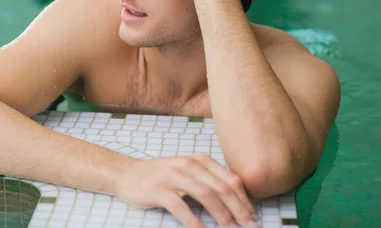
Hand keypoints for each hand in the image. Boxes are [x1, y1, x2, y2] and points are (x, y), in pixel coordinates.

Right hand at [115, 153, 257, 227]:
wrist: (127, 174)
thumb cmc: (161, 176)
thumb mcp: (188, 172)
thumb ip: (209, 181)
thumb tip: (237, 202)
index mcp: (200, 160)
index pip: (231, 179)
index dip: (245, 200)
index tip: (253, 217)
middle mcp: (189, 164)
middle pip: (222, 187)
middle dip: (239, 209)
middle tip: (249, 226)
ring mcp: (173, 176)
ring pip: (205, 195)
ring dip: (222, 215)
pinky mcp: (159, 189)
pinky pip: (180, 206)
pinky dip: (193, 221)